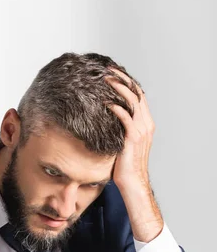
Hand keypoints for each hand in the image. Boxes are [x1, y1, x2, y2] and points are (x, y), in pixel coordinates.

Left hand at [106, 69, 154, 191]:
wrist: (132, 182)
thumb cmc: (124, 164)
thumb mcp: (123, 141)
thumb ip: (120, 128)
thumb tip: (104, 117)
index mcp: (146, 123)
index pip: (139, 95)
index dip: (128, 82)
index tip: (115, 72)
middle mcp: (146, 124)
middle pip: (137, 93)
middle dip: (123, 79)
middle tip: (109, 70)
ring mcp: (141, 130)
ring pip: (132, 101)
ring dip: (119, 88)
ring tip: (106, 79)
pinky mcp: (132, 138)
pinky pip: (125, 118)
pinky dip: (116, 108)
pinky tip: (106, 103)